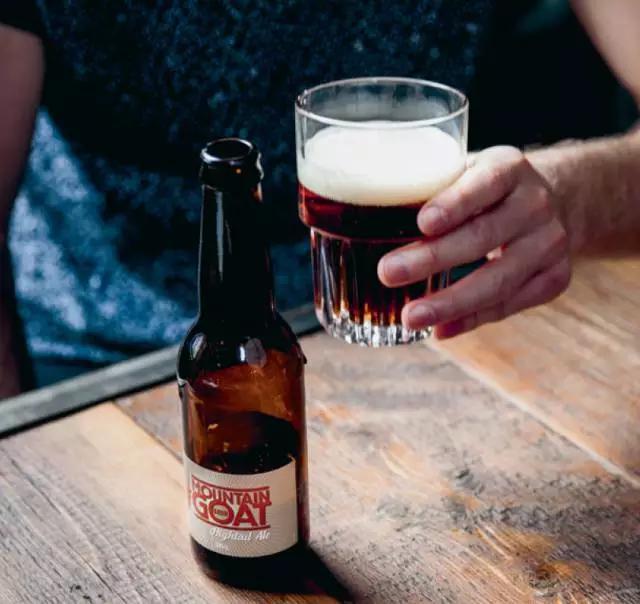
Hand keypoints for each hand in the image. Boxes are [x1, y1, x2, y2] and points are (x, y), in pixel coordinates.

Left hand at [378, 146, 570, 337]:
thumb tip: (349, 212)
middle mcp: (536, 204)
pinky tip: (440, 330)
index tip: (422, 224)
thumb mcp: (464, 172)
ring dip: (450, 302)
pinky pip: (509, 305)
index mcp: (509, 168)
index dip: (454, 204)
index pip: (484, 184)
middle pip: (483, 236)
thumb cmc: (484, 192)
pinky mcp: (555, 278)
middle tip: (387, 273)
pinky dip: (471, 320)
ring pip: (498, 280)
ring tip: (410, 317)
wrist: (546, 204)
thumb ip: (428, 188)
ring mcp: (551, 244)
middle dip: (433, 259)